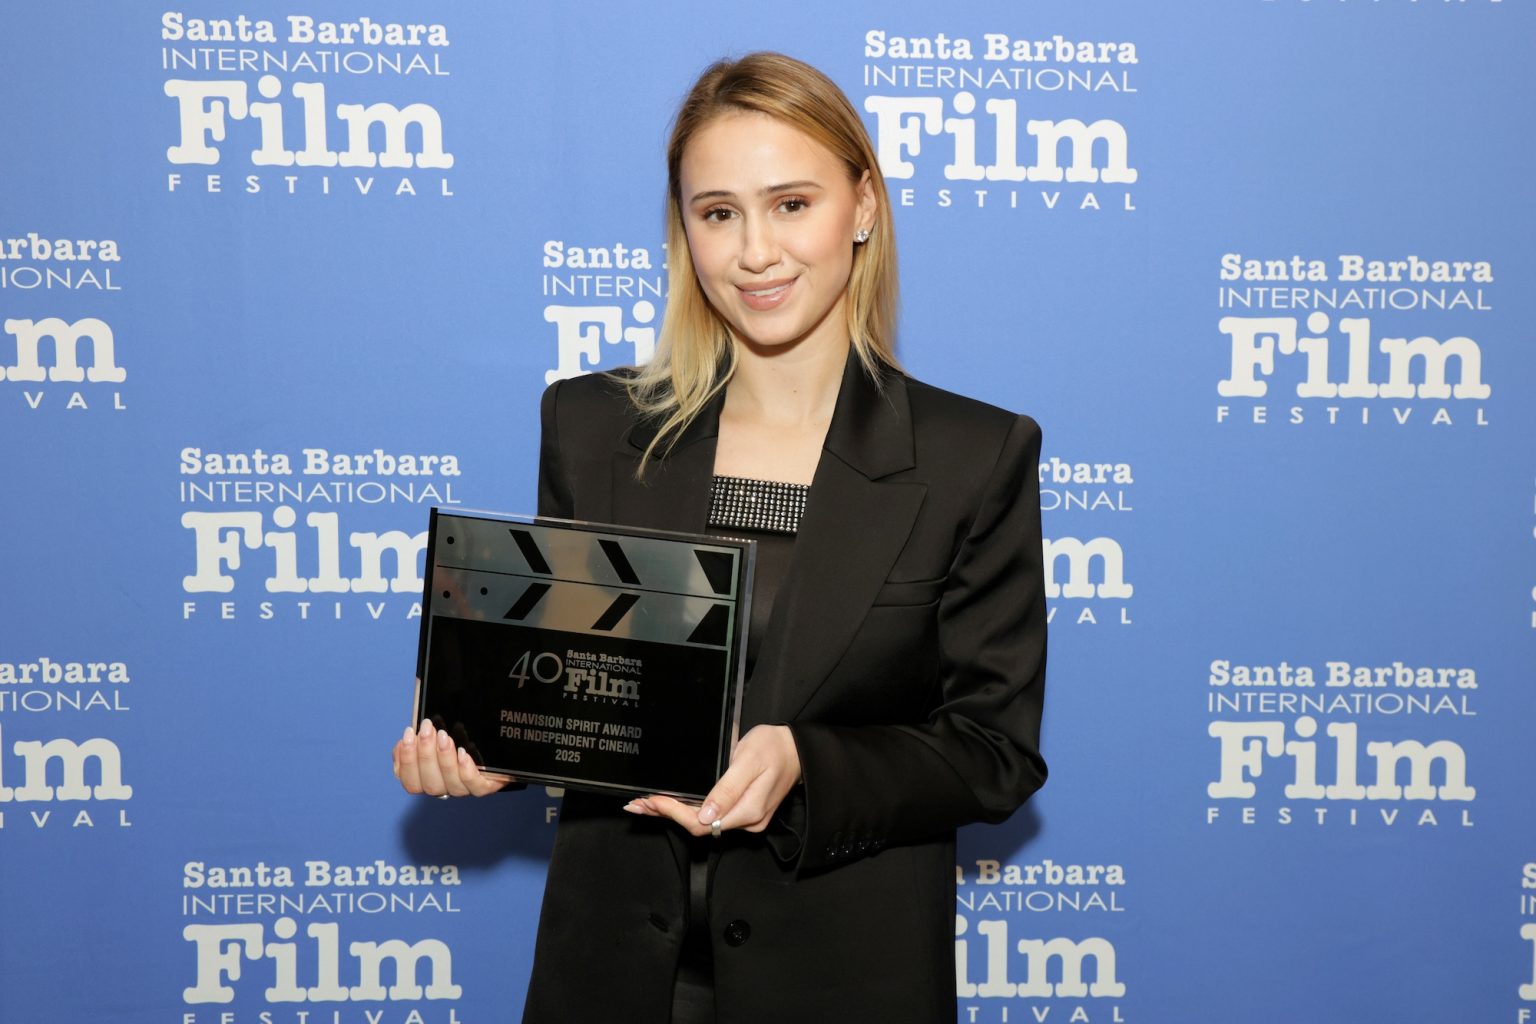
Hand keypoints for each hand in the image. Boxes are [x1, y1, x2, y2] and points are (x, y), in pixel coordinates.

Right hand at [393, 717, 512, 797]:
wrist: (496, 749)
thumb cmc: (462, 738)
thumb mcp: (438, 734)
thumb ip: (422, 737)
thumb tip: (409, 734)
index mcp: (428, 778)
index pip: (410, 781)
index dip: (406, 761)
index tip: (408, 735)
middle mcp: (445, 787)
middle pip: (429, 783)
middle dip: (424, 754)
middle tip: (427, 729)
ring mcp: (465, 788)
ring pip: (450, 784)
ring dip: (444, 758)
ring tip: (444, 737)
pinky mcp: (485, 786)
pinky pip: (475, 786)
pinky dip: (466, 771)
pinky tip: (463, 754)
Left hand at [627, 724, 800, 836]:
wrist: (797, 750)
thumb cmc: (773, 748)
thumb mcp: (748, 761)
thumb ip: (728, 789)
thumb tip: (705, 814)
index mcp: (747, 811)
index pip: (700, 823)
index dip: (673, 813)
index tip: (652, 800)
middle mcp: (746, 821)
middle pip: (698, 826)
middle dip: (667, 814)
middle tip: (639, 804)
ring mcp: (746, 820)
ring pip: (703, 823)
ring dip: (675, 813)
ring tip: (648, 804)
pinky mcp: (745, 813)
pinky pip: (712, 817)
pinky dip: (689, 810)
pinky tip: (674, 803)